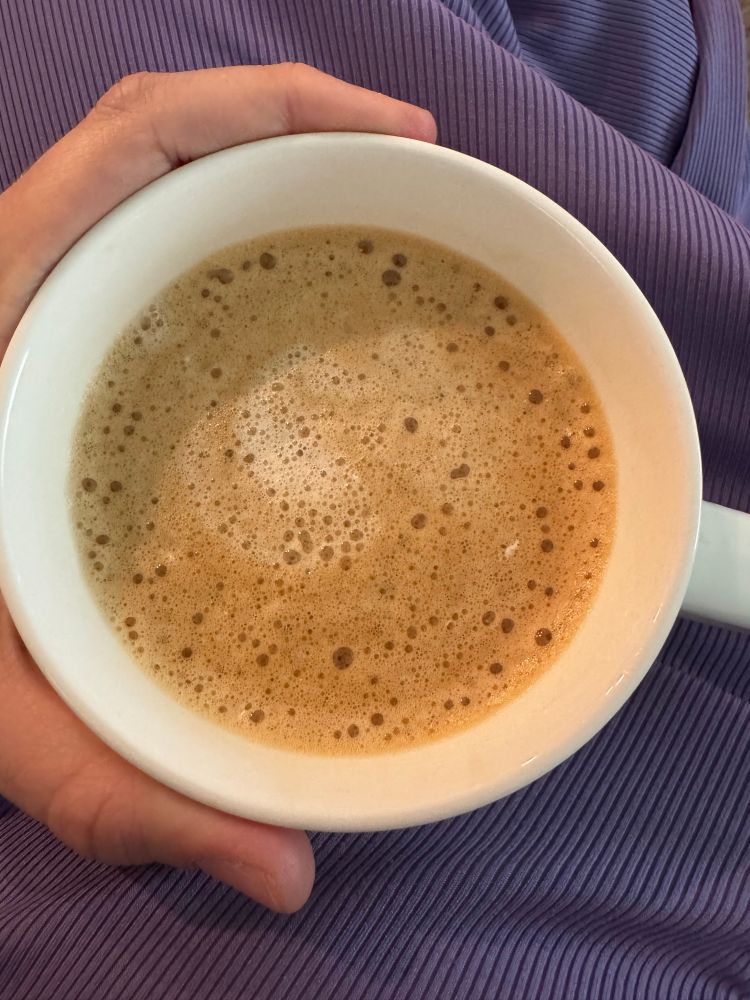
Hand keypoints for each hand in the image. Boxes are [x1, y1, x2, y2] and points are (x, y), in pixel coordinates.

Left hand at [0, 64, 435, 911]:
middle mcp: (24, 287)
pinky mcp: (57, 331)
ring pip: (170, 184)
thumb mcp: (4, 707)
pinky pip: (158, 247)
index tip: (397, 140)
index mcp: (4, 319)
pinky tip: (307, 303)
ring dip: (281, 181)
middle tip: (420, 187)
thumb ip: (122, 788)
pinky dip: (243, 239)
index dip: (274, 109)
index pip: (136, 144)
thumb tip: (283, 872)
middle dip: (307, 137)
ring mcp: (42, 300)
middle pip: (172, 143)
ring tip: (387, 225)